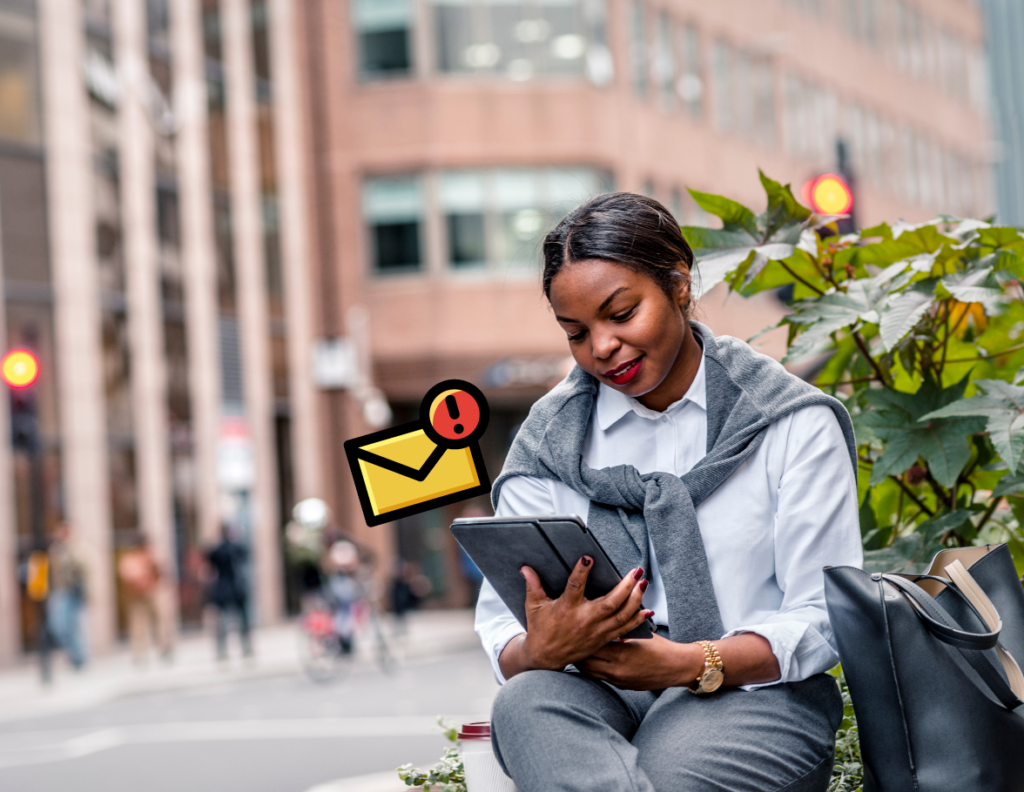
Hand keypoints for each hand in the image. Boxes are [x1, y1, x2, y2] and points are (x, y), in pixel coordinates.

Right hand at [515, 557, 651, 672]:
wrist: (546, 658)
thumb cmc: (540, 629)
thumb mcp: (534, 606)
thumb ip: (533, 585)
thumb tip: (525, 567)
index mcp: (566, 608)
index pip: (574, 586)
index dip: (581, 572)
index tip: (589, 558)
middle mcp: (584, 620)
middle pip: (610, 603)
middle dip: (625, 586)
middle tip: (636, 571)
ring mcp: (596, 631)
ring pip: (621, 615)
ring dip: (635, 599)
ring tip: (643, 583)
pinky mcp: (602, 639)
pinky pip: (624, 630)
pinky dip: (637, 620)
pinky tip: (648, 610)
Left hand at [579, 634, 702, 690]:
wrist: (677, 667)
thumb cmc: (660, 647)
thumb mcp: (639, 634)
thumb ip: (619, 630)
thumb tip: (602, 622)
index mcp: (620, 654)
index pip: (591, 646)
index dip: (581, 638)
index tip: (575, 629)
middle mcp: (617, 670)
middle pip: (585, 662)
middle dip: (578, 652)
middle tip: (571, 640)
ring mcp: (619, 680)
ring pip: (590, 673)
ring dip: (583, 662)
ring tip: (577, 650)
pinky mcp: (622, 686)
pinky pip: (600, 678)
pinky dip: (593, 669)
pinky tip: (592, 660)